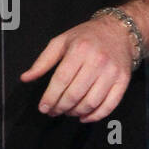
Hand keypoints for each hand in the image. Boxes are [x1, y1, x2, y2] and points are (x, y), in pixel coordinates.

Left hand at [19, 16, 134, 122]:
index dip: (50, 98)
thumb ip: (43, 61)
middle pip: (75, 94)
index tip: (43, 108)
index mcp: (79, 50)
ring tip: (68, 112)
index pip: (61, 80)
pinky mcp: (123, 81)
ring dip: (76, 113)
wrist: (119, 32)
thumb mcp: (61, 41)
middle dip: (60, 108)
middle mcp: (97, 61)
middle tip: (54, 111)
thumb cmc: (87, 37)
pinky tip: (84, 117)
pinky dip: (95, 116)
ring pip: (90, 102)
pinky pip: (109, 105)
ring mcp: (112, 72)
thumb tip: (26, 78)